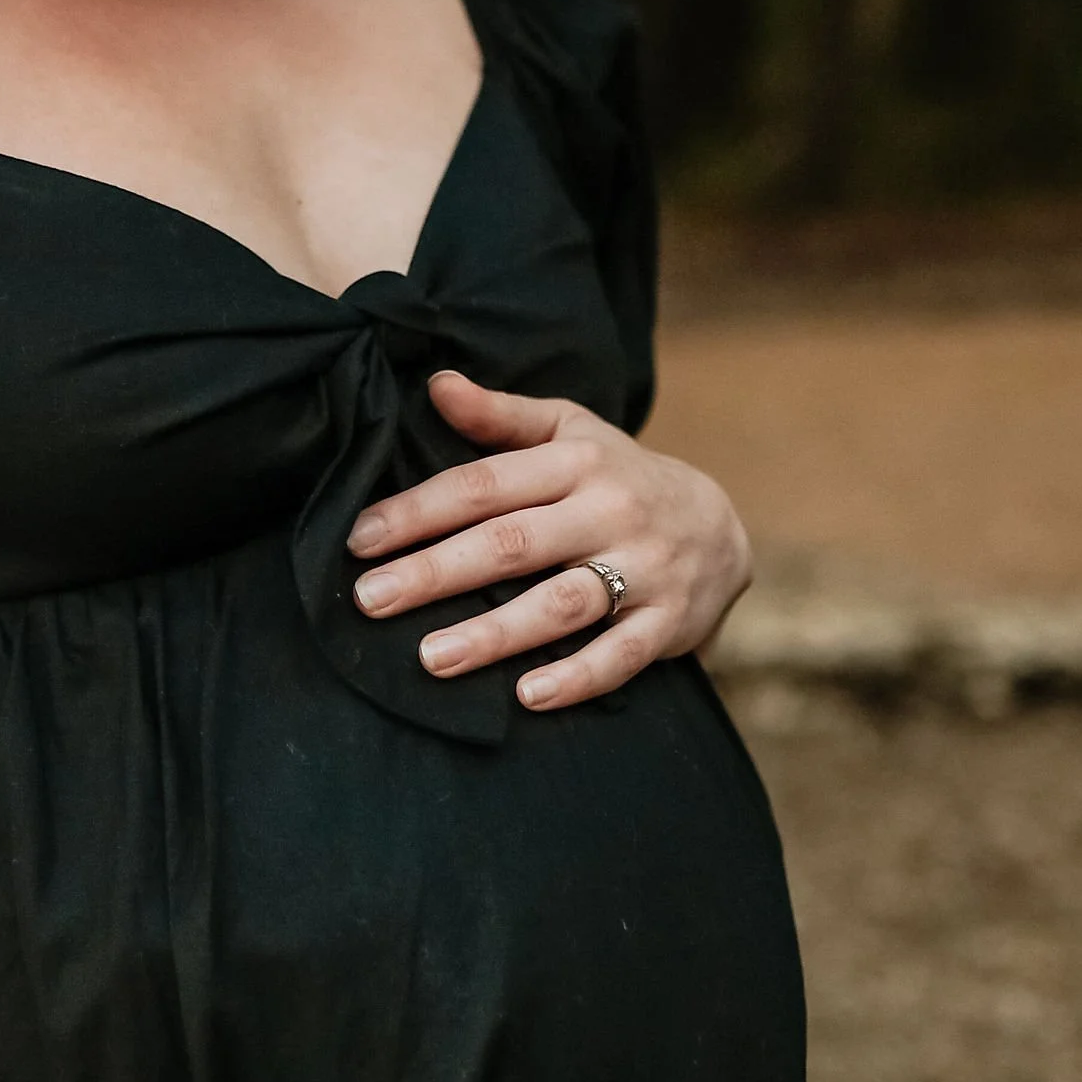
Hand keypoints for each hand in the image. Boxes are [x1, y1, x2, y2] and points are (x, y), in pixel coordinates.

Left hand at [347, 371, 751, 713]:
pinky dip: (577, 677)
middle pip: (513, 542)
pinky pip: (622, 654)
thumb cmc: (617, 476)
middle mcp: (609, 510)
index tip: (360, 540)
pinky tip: (526, 697)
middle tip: (370, 600)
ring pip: (562, 602)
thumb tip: (436, 384)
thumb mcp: (569, 430)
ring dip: (495, 632)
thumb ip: (501, 415)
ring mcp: (643, 568)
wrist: (721, 526)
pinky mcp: (668, 622)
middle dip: (436, 573)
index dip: (419, 510)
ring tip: (431, 657)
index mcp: (576, 461)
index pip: (484, 483)